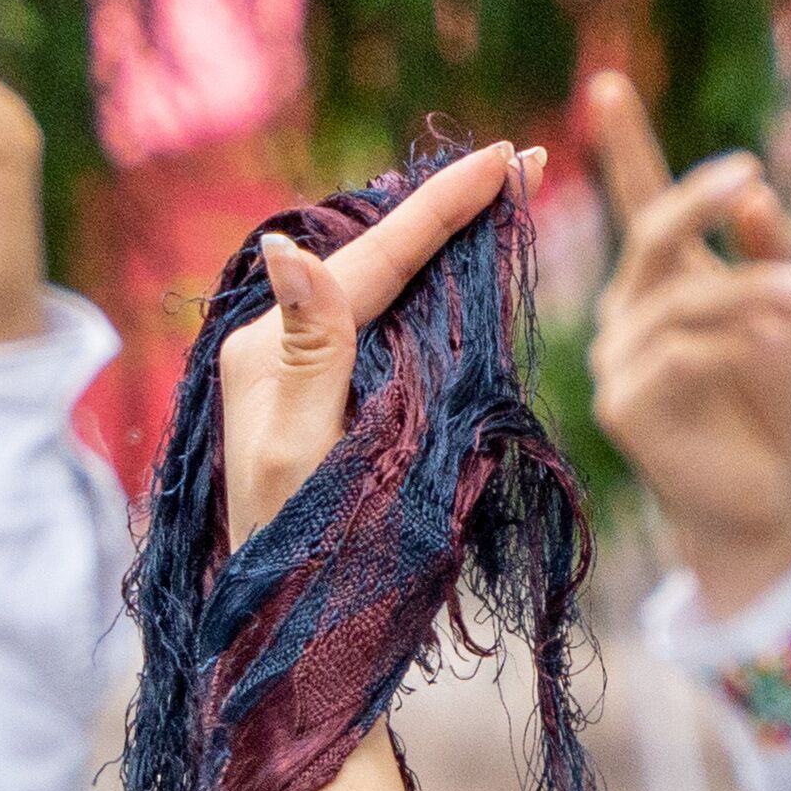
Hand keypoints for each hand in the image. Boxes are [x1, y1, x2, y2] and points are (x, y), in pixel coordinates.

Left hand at [220, 144, 532, 550]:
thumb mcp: (298, 450)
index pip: (370, 260)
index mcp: (271, 348)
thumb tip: (292, 246)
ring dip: (446, 248)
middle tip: (519, 166)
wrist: (288, 631)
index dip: (441, 208)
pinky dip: (436, 299)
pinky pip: (391, 333)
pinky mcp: (334, 405)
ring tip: (502, 204)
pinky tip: (468, 281)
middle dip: (447, 212)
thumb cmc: (296, 555)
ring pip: (387, 291)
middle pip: (378, 259)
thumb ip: (308, 352)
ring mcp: (309, 375)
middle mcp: (286, 348)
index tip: (504, 160)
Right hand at [585, 72, 790, 614]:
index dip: (623, 146)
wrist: (766, 498)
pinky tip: (778, 344)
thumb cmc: (774, 406)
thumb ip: (776, 259)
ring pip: (682, 302)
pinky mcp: (627, 407)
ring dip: (751, 292)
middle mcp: (628, 313)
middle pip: (652, 236)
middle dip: (700, 202)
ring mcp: (618, 360)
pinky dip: (734, 346)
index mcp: (661, 284)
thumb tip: (760, 197)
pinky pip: (680, 358)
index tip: (610, 82)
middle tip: (752, 176)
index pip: (638, 203)